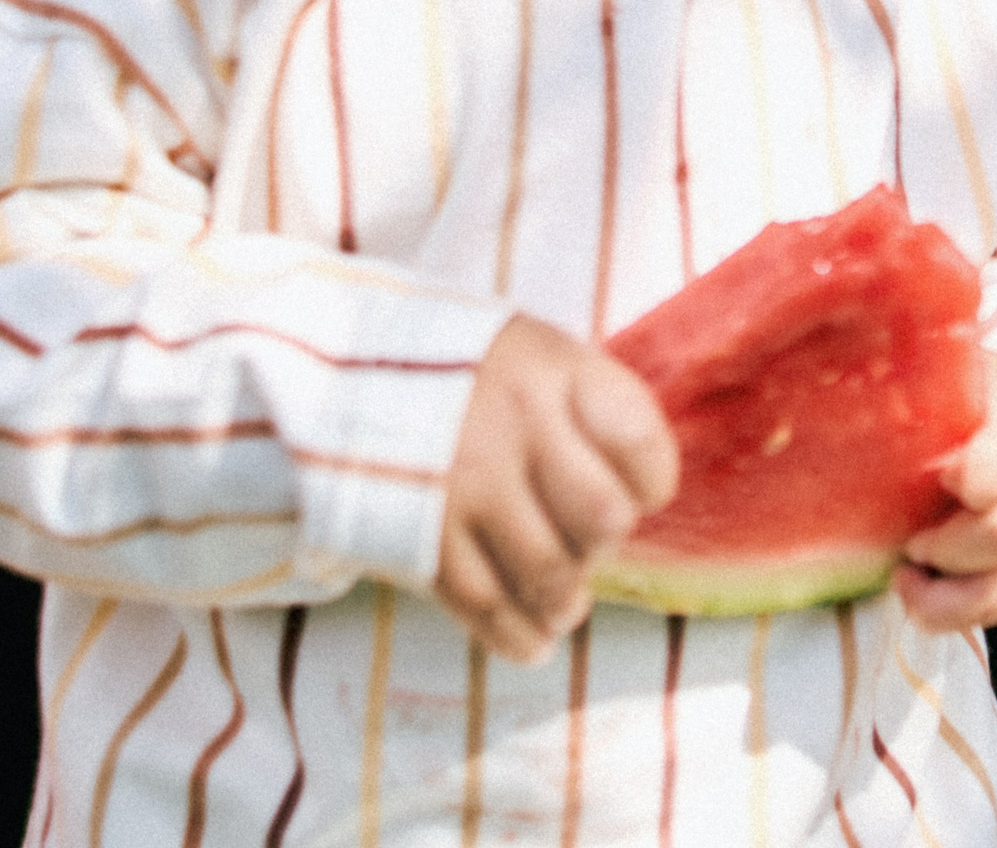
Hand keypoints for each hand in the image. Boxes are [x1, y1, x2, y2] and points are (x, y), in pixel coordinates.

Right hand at [436, 314, 678, 662]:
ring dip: (566, 601)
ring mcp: (462, 484)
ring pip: (547, 571)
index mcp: (550, 370)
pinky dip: (516, 634)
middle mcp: (510, 425)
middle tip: (591, 544)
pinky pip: (482, 603)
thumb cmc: (472, 375)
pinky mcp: (418, 535)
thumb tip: (640, 501)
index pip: (637, 436)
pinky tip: (534, 639)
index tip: (641, 490)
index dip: (652, 477)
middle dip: (605, 542)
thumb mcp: (537, 357)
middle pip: (601, 516)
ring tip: (567, 603)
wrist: (344, 374)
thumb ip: (591, 412)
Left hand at [895, 353, 996, 632]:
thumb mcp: (964, 368)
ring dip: (948, 586)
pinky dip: (955, 612)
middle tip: (908, 537)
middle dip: (951, 544)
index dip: (975, 471)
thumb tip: (842, 326)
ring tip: (905, 571)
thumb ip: (919, 362)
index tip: (935, 473)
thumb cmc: (985, 398)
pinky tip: (915, 595)